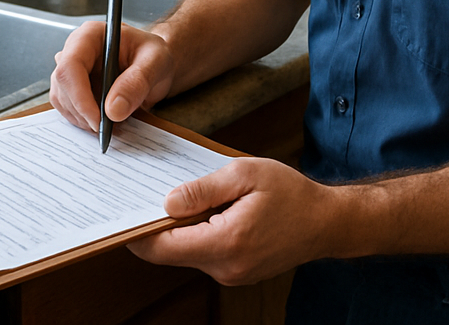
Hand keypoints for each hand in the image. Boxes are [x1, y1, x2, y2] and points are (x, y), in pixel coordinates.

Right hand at [50, 20, 175, 131]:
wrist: (155, 65)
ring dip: (83, 119)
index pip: (70, 65)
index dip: (79, 95)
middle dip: (83, 112)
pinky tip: (105, 121)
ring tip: (112, 124)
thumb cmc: (154, 55)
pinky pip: (68, 108)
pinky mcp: (73, 87)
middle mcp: (76, 50)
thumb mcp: (156, 62)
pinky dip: (84, 121)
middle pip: (62, 85)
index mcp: (91, 35)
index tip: (98, 119)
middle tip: (108, 128)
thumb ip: (137, 82)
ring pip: (62, 99)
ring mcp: (72, 69)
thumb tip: (113, 109)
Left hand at [128, 158, 331, 285]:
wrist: (326, 222)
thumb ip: (203, 189)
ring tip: (180, 195)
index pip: (164, 247)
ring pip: (188, 251)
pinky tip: (202, 208)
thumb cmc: (290, 193)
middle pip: (172, 251)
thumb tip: (167, 202)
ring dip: (179, 227)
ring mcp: (231, 273)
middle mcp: (225, 267)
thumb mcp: (244, 175)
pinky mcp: (236, 271)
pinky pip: (204, 252)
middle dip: (156, 224)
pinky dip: (196, 232)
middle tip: (143, 194)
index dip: (138, 232)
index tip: (122, 213)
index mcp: (225, 243)